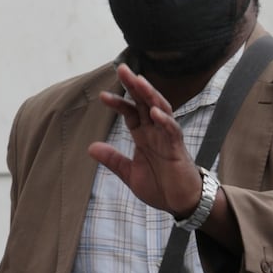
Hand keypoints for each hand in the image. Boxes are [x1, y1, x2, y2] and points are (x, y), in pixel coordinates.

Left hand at [88, 64, 202, 217]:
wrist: (181, 203)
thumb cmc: (160, 186)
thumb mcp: (129, 174)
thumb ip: (113, 159)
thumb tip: (90, 147)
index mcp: (144, 135)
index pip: (130, 112)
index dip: (118, 103)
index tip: (102, 96)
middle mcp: (156, 131)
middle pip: (145, 103)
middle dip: (134, 86)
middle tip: (122, 68)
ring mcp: (168, 138)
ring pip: (161, 109)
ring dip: (150, 95)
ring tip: (139, 82)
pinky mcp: (178, 149)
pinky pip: (172, 131)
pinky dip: (165, 120)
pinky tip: (156, 112)